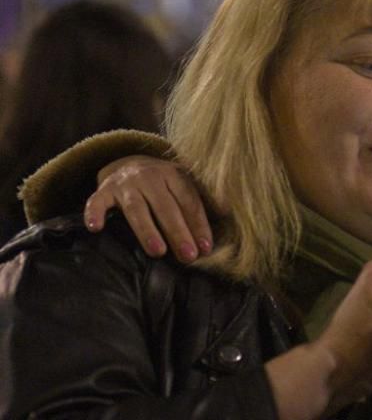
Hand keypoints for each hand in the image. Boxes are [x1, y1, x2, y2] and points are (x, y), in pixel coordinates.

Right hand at [85, 155, 213, 261]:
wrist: (128, 162)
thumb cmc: (163, 184)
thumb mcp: (184, 184)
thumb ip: (202, 200)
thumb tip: (229, 212)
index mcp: (175, 174)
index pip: (189, 201)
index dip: (199, 225)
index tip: (206, 248)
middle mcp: (151, 176)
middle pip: (166, 207)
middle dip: (178, 232)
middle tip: (188, 256)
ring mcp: (126, 183)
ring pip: (136, 208)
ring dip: (147, 230)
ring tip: (158, 251)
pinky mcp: (104, 190)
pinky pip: (96, 201)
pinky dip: (94, 213)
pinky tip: (96, 228)